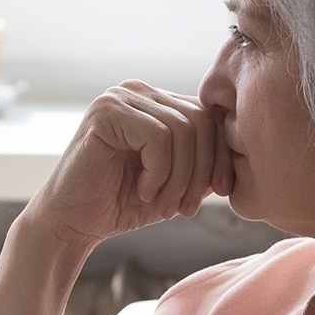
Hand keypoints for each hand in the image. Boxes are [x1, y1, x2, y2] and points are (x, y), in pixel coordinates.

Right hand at [19, 81, 231, 248]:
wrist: (71, 223)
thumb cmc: (121, 204)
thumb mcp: (177, 180)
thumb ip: (204, 159)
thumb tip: (243, 148)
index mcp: (156, 102)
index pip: (209, 117)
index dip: (220, 156)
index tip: (217, 194)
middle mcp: (138, 91)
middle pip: (200, 121)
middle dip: (201, 170)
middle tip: (186, 207)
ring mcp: (120, 97)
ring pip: (182, 130)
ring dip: (180, 177)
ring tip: (163, 203)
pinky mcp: (105, 112)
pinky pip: (158, 137)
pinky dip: (159, 172)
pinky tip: (143, 190)